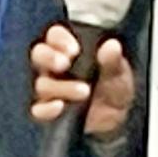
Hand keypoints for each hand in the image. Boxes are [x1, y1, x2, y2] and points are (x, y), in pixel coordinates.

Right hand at [30, 26, 135, 140]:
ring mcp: (50, 88)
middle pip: (39, 54)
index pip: (55, 36)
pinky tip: (60, 106)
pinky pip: (39, 110)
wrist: (116, 121)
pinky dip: (47, 109)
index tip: (74, 50)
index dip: (60, 40)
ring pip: (42, 83)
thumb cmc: (113, 88)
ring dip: (61, 87)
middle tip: (65, 63)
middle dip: (49, 57)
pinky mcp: (49, 111)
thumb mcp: (118, 73)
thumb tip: (112, 46)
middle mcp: (54, 66)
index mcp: (69, 50)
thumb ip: (113, 60)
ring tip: (84, 91)